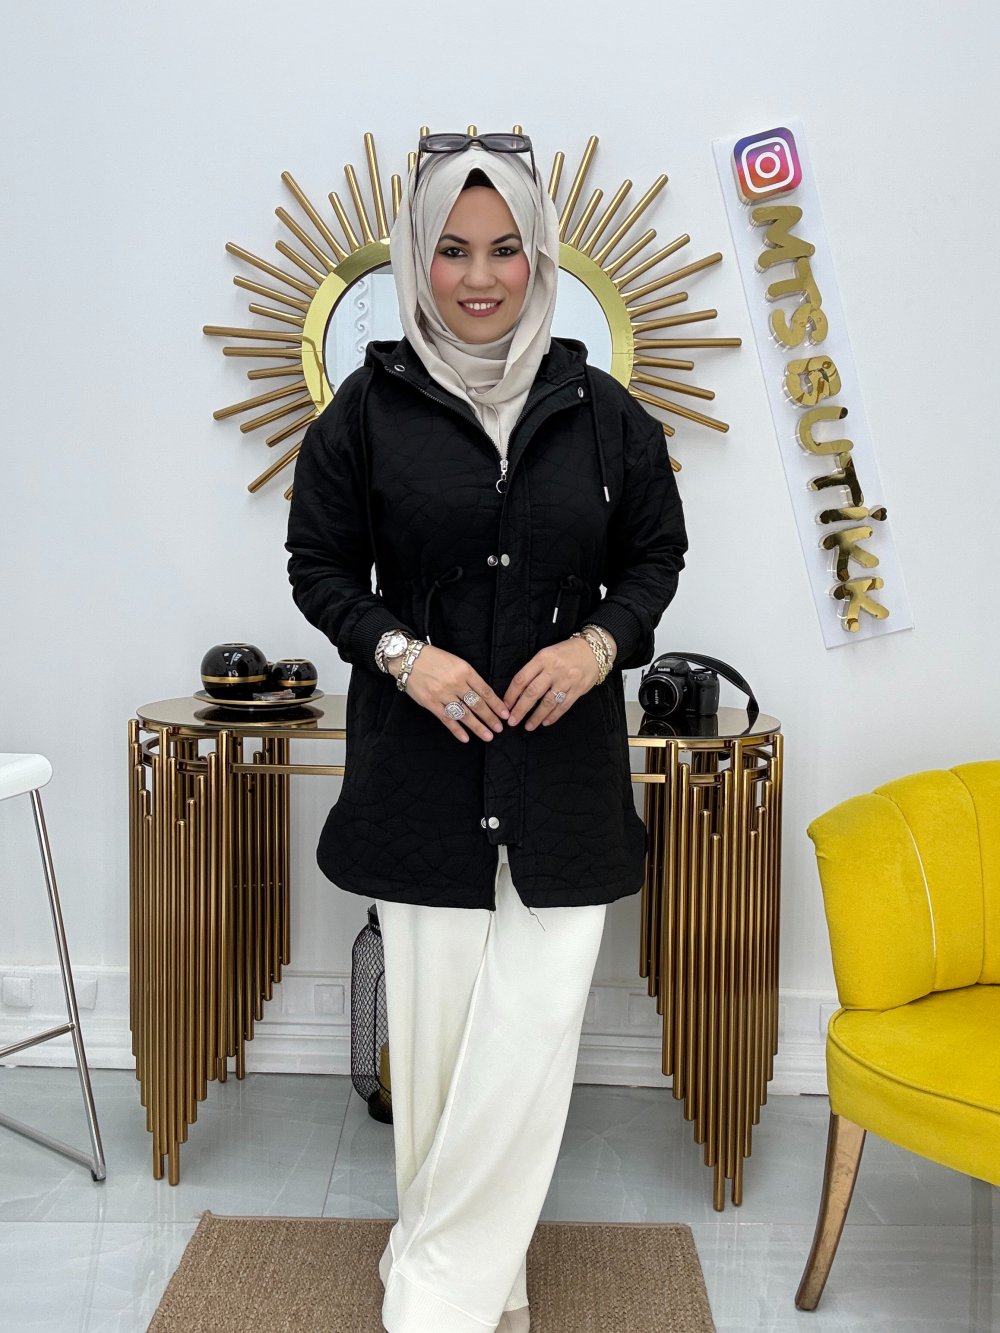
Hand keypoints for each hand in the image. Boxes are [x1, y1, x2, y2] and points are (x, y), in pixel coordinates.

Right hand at [391, 644, 508, 742]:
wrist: (408, 658)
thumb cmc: (434, 659)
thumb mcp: (456, 662)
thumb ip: (469, 678)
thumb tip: (485, 696)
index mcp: (465, 670)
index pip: (485, 691)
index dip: (497, 704)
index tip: (505, 714)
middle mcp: (455, 683)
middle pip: (477, 704)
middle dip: (490, 718)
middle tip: (500, 728)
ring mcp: (442, 694)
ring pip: (464, 714)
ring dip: (477, 727)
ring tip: (488, 736)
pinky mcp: (430, 703)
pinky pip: (446, 719)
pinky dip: (457, 730)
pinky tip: (466, 738)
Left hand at [503, 637, 600, 730]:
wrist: (593, 651)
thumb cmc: (566, 653)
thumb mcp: (547, 654)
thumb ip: (534, 670)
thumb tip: (518, 693)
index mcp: (542, 658)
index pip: (522, 679)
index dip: (511, 695)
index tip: (505, 706)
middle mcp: (554, 670)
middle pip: (532, 693)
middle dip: (520, 709)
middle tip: (512, 721)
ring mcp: (567, 680)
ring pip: (548, 702)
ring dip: (536, 717)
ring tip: (528, 726)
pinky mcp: (578, 690)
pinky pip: (563, 706)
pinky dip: (553, 716)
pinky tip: (545, 722)